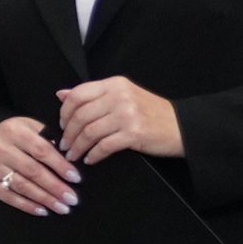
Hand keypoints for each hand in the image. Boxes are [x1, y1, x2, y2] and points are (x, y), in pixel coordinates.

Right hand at [0, 114, 79, 216]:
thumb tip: (70, 164)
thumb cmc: (19, 134)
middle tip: (71, 199)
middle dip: (55, 187)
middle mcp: (0, 147)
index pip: (42, 151)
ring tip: (61, 208)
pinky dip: (25, 205)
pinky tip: (42, 210)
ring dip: (44, 199)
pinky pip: (7, 196)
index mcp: (15, 131)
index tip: (76, 179)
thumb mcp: (34, 127)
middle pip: (32, 171)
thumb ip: (49, 141)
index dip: (60, 166)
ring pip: (21, 185)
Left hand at [54, 77, 183, 168]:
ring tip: (73, 154)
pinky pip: (104, 146)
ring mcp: (128, 115)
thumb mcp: (123, 95)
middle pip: (80, 115)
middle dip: (67, 133)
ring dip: (77, 147)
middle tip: (64, 145)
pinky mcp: (134, 134)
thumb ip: (93, 95)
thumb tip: (61, 94)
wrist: (182, 126)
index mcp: (115, 85)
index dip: (64, 112)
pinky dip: (93, 155)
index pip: (78, 95)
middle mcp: (120, 96)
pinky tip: (89, 159)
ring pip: (89, 132)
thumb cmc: (151, 112)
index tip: (61, 125)